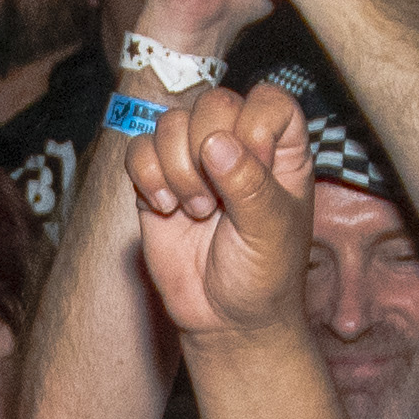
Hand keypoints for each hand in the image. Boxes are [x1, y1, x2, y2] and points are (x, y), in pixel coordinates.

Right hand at [128, 82, 313, 345]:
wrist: (225, 318)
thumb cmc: (264, 274)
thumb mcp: (270, 231)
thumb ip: (249, 184)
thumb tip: (216, 143)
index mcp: (281, 150)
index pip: (269, 100)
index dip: (254, 125)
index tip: (253, 167)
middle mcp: (237, 144)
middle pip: (213, 102)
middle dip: (207, 150)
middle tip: (217, 200)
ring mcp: (193, 160)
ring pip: (170, 122)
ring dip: (177, 168)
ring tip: (196, 209)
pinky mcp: (156, 180)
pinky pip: (138, 149)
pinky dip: (147, 176)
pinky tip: (166, 209)